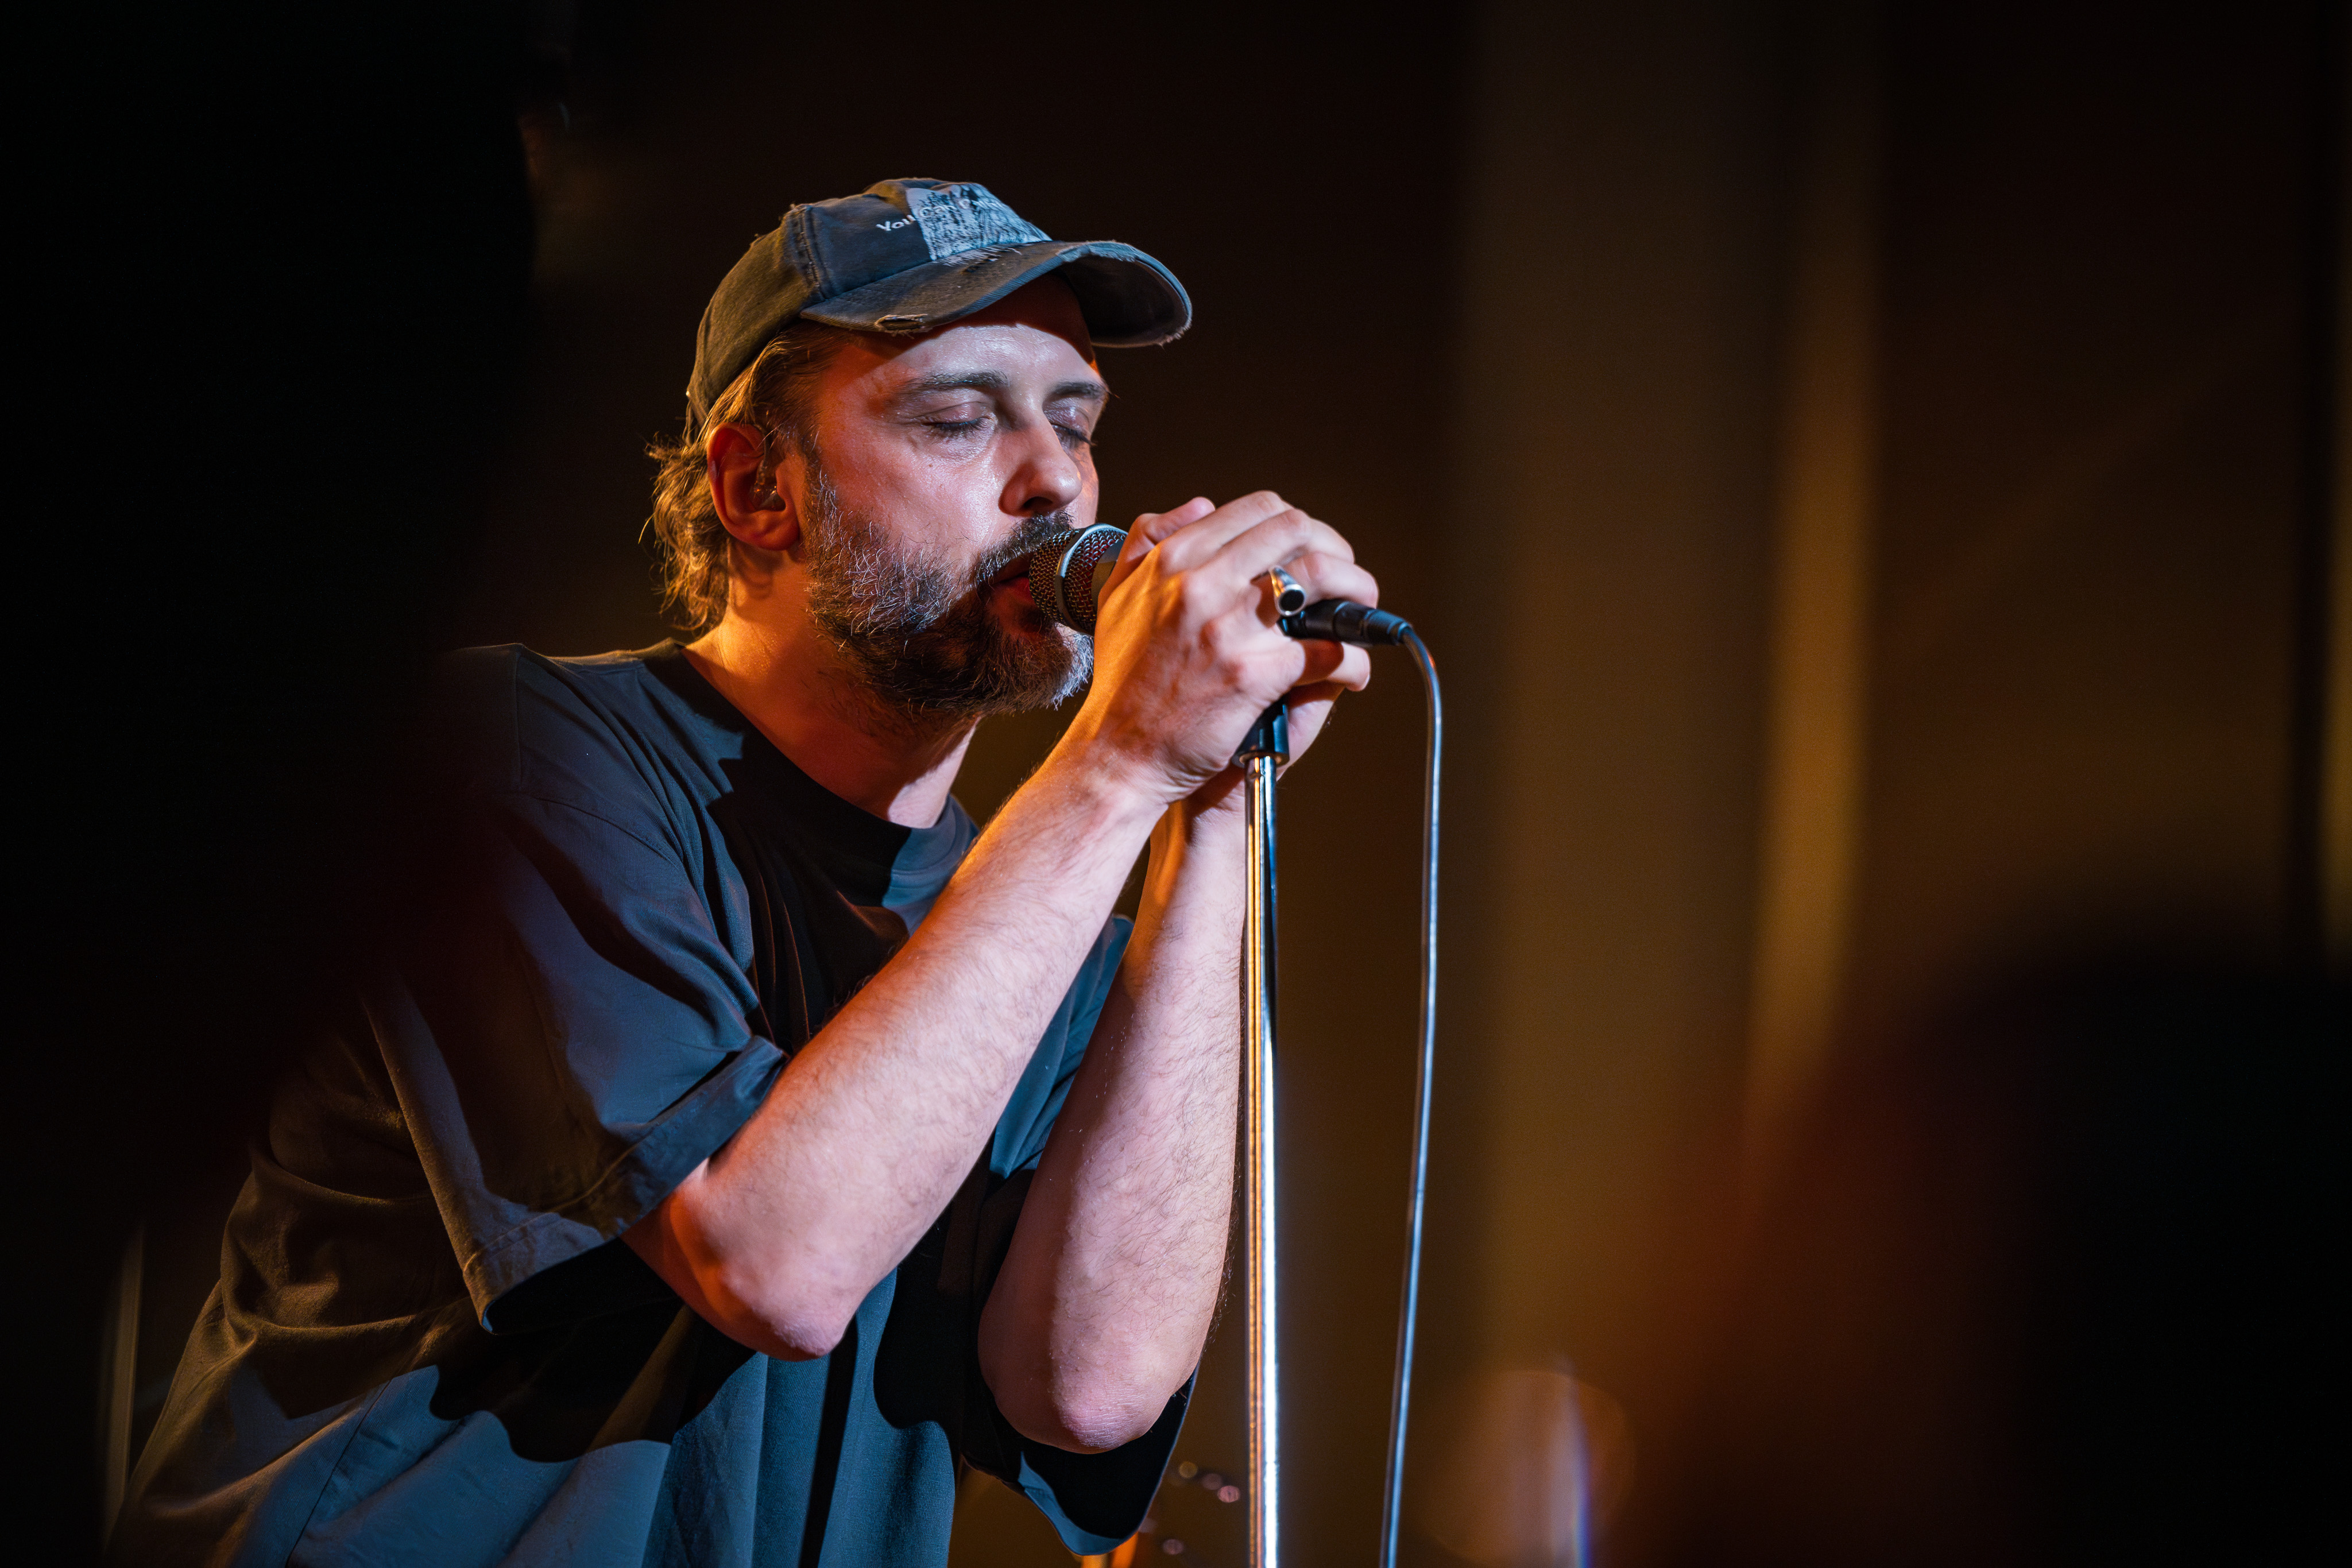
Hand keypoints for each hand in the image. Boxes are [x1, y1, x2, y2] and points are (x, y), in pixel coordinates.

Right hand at [1058, 492, 1379, 812]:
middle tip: (1345, 580)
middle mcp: (1201, 583)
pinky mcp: (1255, 673)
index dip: (1299, 526)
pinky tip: (1352, 672)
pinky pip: (1327, 651)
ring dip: (1357, 589)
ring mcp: (1230, 626)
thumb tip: (1201, 506)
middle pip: (1297, 531)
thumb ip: (1149, 540)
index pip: (1260, 509)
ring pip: (1321, 577)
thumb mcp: (1117, 594)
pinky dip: (1351, 662)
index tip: (1311, 551)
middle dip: (1336, 550)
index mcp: (1173, 559)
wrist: (1119, 753)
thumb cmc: (1123, 682)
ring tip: (1362, 612)